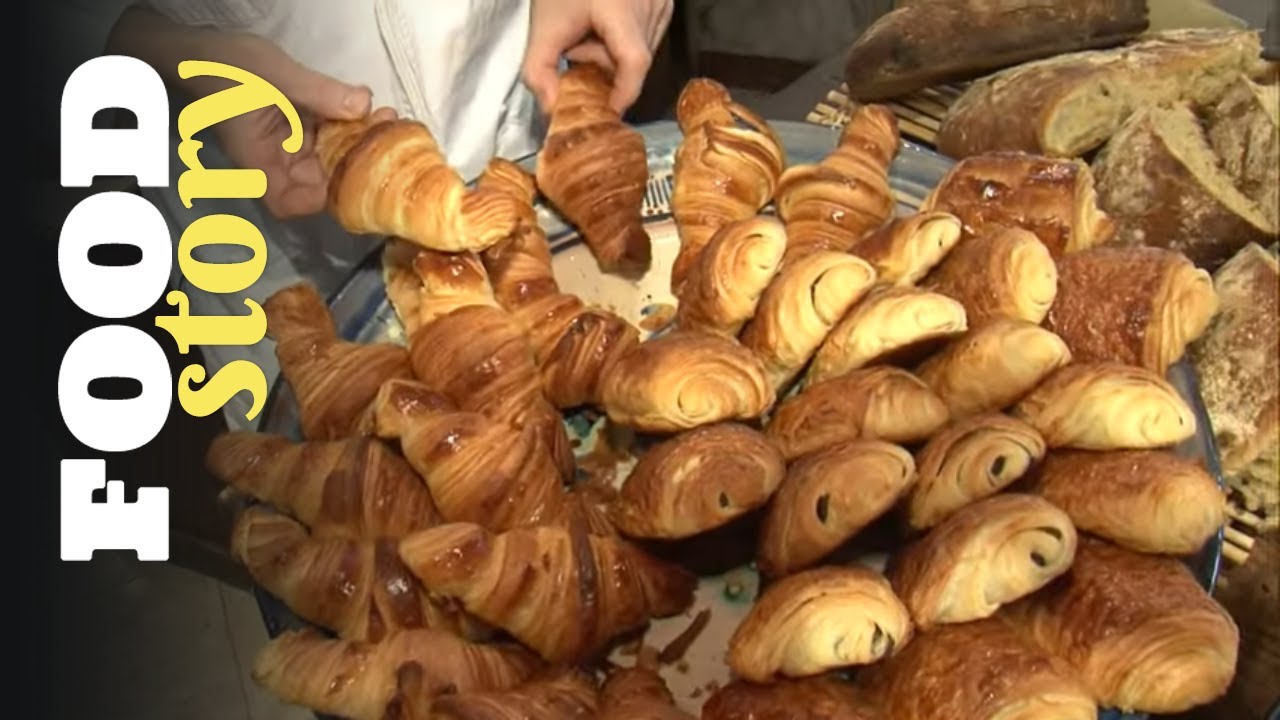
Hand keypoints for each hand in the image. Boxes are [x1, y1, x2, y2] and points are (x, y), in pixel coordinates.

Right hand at [194, 32, 387, 218]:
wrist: (206, 51)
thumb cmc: (228, 66)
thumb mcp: (275, 75)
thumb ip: (319, 93)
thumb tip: (363, 105)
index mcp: (258, 161)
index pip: (288, 201)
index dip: (318, 199)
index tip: (350, 174)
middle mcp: (276, 161)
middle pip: (319, 182)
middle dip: (354, 164)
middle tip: (385, 137)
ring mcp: (290, 147)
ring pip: (331, 158)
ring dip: (359, 143)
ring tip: (386, 119)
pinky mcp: (301, 131)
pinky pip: (330, 137)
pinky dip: (351, 126)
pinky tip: (373, 110)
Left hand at [523, 0, 674, 113]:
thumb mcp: (542, 29)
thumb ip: (540, 73)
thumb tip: (553, 112)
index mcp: (621, 8)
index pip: (634, 61)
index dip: (623, 93)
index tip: (607, 111)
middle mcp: (650, 4)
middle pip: (634, 61)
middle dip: (602, 66)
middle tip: (574, 51)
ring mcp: (661, 3)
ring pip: (640, 52)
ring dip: (612, 55)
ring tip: (589, 33)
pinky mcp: (664, 4)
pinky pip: (646, 39)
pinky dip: (622, 43)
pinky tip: (604, 26)